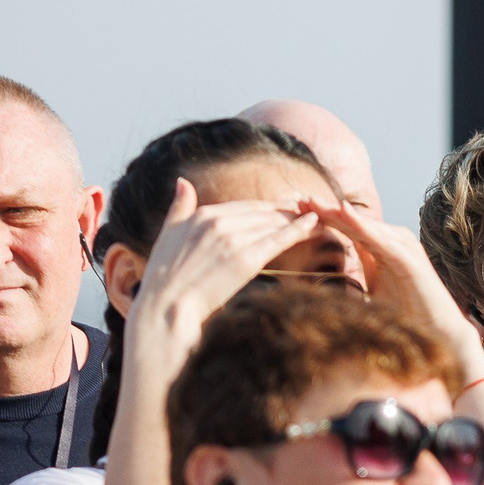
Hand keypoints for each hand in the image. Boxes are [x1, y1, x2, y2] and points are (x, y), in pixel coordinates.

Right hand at [127, 180, 324, 362]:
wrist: (167, 304)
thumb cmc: (166, 274)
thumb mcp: (169, 232)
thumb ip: (180, 206)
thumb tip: (183, 180)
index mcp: (203, 214)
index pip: (246, 206)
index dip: (269, 208)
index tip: (287, 207)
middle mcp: (219, 222)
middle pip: (263, 213)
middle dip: (288, 213)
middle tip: (309, 211)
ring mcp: (234, 240)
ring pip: (274, 224)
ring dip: (298, 220)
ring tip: (317, 218)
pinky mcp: (246, 260)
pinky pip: (278, 240)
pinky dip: (299, 230)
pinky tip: (314, 224)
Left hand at [310, 202, 483, 383]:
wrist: (435, 331)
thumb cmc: (406, 313)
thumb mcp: (375, 286)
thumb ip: (362, 267)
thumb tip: (338, 262)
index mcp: (382, 249)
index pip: (349, 228)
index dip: (324, 218)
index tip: (297, 210)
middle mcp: (394, 243)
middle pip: (355, 222)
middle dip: (327, 210)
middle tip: (300, 198)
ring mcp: (404, 248)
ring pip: (367, 226)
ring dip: (341, 214)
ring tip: (316, 203)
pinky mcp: (410, 259)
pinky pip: (382, 239)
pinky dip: (363, 225)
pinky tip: (344, 212)